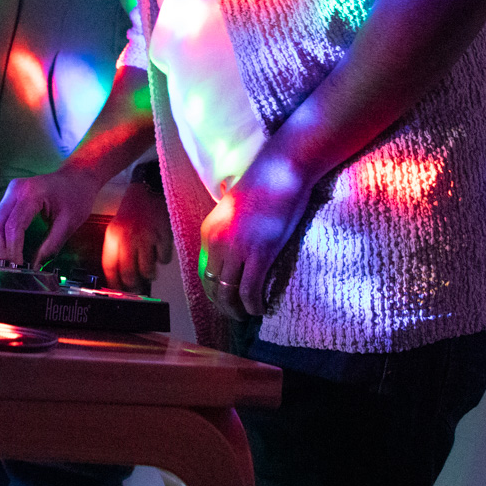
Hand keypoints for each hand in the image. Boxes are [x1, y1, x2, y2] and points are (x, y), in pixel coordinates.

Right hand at [0, 168, 107, 266]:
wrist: (77, 177)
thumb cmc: (76, 195)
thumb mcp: (69, 223)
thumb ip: (51, 245)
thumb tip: (35, 266)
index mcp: (31, 193)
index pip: (13, 227)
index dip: (13, 250)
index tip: (18, 266)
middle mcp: (15, 190)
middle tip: (9, 267)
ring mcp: (9, 192)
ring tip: (8, 259)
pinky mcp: (8, 198)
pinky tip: (7, 247)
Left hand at [102, 179, 173, 291]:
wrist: (150, 188)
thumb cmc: (134, 209)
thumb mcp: (117, 227)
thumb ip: (116, 249)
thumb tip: (118, 274)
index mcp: (114, 236)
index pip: (110, 267)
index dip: (115, 282)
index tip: (119, 287)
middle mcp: (128, 238)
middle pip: (129, 273)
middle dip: (134, 284)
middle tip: (138, 284)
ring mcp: (146, 238)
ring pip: (147, 270)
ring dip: (149, 274)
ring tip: (150, 268)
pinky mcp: (163, 236)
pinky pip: (163, 259)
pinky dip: (163, 259)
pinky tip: (160, 250)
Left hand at [198, 151, 312, 318]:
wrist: (281, 170)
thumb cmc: (263, 185)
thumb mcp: (234, 209)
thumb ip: (229, 230)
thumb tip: (235, 251)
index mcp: (209, 231)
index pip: (205, 271)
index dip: (214, 290)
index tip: (226, 298)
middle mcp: (217, 242)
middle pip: (213, 285)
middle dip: (223, 304)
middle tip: (236, 313)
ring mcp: (237, 249)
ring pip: (229, 292)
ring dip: (236, 309)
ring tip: (247, 314)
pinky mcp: (259, 254)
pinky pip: (250, 290)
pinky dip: (253, 305)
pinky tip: (261, 309)